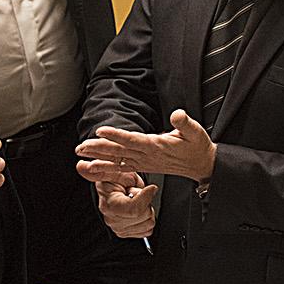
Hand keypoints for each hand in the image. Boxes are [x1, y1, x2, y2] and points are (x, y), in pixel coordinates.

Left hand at [76, 111, 217, 184]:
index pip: (133, 140)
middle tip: (81, 147)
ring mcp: (145, 162)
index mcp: (157, 146)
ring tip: (81, 159)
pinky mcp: (144, 166)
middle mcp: (148, 156)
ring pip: (118, 161)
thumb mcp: (196, 132)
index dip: (117, 136)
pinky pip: (122, 168)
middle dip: (99, 149)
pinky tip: (94, 168)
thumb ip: (185, 123)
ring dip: (99, 160)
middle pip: (120, 152)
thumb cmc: (197, 147)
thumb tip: (177, 114)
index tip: (101, 131)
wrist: (202, 166)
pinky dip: (107, 169)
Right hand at [94, 178, 158, 239]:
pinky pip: (147, 231)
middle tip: (137, 195)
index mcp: (108, 204)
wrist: (111, 186)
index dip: (146, 198)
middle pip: (143, 216)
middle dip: (146, 203)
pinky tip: (138, 211)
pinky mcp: (125, 233)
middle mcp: (111, 219)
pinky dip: (147, 220)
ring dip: (147, 211)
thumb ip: (136, 181)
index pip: (134, 210)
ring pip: (148, 224)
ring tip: (137, 203)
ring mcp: (118, 228)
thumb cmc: (117, 179)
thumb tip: (152, 190)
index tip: (151, 188)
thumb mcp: (125, 173)